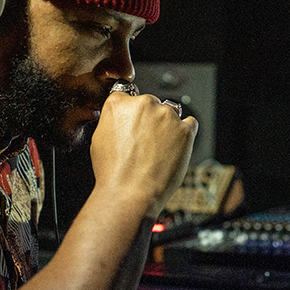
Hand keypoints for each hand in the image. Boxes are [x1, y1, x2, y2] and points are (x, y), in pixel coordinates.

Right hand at [91, 90, 196, 217]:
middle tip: (144, 143)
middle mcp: (144, 103)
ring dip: (166, 126)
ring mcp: (166, 115)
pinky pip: (190, 124)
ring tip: (158, 150)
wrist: (131, 193)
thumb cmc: (114, 172)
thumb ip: (113, 121)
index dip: (130, 114)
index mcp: (118, 103)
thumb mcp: (99, 139)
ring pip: (170, 113)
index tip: (132, 124)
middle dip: (148, 120)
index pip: (127, 96)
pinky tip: (175, 147)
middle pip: (150, 104)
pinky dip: (185, 133)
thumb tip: (121, 120)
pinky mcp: (185, 129)